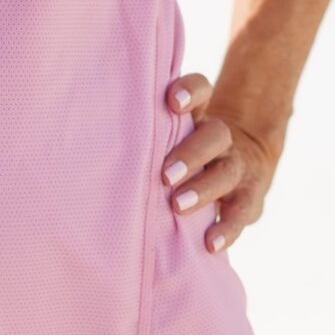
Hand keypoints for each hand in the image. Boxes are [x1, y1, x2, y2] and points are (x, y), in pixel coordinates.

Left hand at [159, 72, 281, 255]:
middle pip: (216, 133)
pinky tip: (210, 243)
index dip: (190, 92)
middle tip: (165, 175)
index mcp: (198, 116)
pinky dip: (228, 227)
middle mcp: (221, 139)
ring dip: (204, 188)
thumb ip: (143, 136)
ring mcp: (237, 167)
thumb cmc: (181, 155)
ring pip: (228, 171)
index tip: (172, 103)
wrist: (241, 168)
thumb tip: (85, 147)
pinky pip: (243, 211)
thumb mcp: (168, 138)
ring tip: (178, 205)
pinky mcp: (249, 197)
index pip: (201, 90)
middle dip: (191, 153)